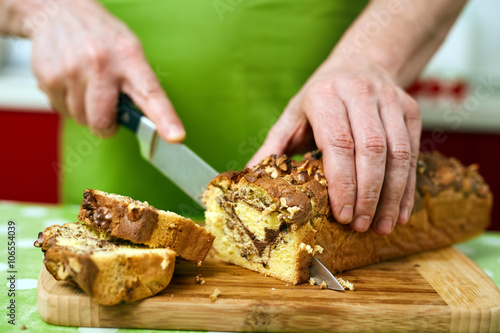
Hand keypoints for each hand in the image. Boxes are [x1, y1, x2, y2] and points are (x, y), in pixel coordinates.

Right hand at [29, 0, 183, 140]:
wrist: (60, 12)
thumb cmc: (103, 38)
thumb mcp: (130, 51)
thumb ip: (138, 85)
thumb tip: (145, 123)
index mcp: (130, 58)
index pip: (151, 94)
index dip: (165, 119)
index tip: (176, 136)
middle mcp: (101, 64)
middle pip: (103, 121)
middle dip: (105, 125)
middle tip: (107, 111)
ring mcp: (72, 71)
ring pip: (81, 119)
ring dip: (85, 112)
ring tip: (86, 86)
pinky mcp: (49, 77)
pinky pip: (61, 111)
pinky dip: (67, 103)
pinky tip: (70, 82)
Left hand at [248, 64, 420, 234]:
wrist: (360, 64)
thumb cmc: (320, 97)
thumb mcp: (292, 115)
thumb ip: (273, 146)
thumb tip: (250, 176)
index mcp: (325, 95)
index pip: (338, 144)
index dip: (343, 183)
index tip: (343, 215)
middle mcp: (360, 93)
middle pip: (371, 150)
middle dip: (369, 194)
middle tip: (362, 226)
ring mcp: (390, 100)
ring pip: (398, 153)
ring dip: (392, 195)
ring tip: (383, 226)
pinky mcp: (410, 110)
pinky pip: (413, 152)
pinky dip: (408, 185)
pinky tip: (400, 211)